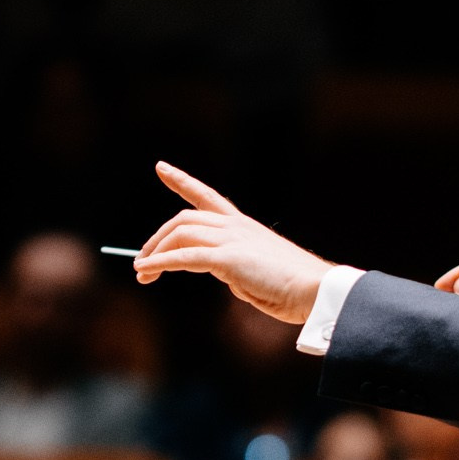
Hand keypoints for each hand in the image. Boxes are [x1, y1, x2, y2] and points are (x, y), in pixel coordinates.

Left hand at [132, 163, 333, 323]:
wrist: (316, 291)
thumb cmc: (294, 288)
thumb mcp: (258, 272)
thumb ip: (237, 267)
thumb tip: (222, 272)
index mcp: (244, 227)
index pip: (207, 196)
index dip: (181, 181)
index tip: (161, 168)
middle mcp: (236, 226)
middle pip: (184, 220)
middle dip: (158, 238)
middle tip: (142, 261)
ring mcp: (233, 239)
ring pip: (181, 234)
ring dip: (155, 253)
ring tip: (142, 273)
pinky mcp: (229, 258)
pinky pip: (185, 257)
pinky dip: (162, 262)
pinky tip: (148, 271)